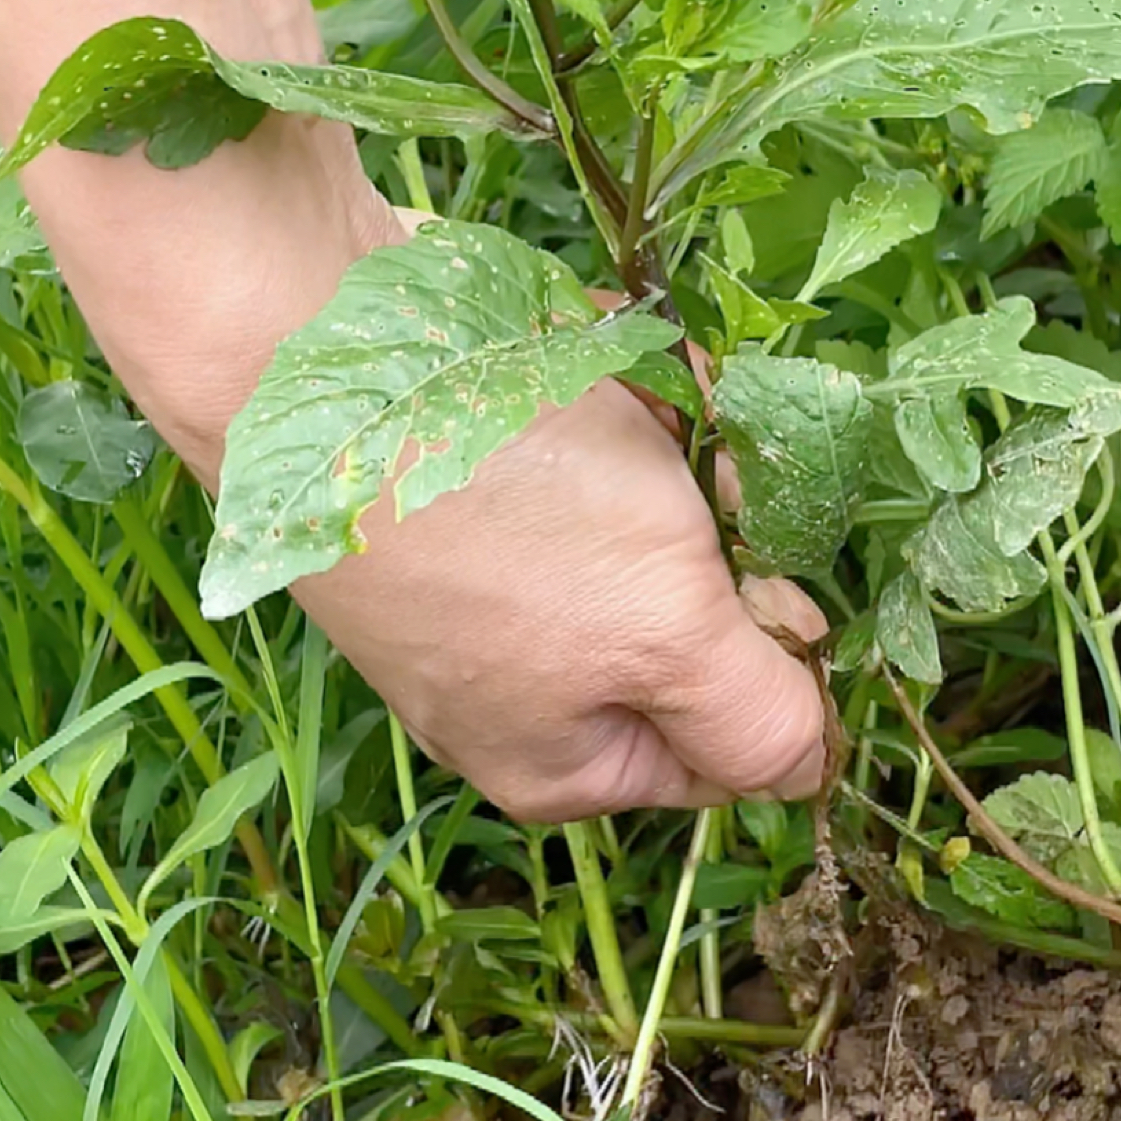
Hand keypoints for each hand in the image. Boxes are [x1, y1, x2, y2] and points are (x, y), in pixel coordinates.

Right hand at [27, 120, 827, 819]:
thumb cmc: (496, 507)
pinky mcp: (479, 469)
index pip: (739, 745)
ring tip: (632, 400)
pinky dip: (614, 393)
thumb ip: (757, 717)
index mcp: (565, 761)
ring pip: (662, 511)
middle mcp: (526, 683)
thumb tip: (813, 772)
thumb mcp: (668, 630)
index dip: (780, 652)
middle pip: (703, 612)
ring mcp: (496, 572)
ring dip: (676, 441)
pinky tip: (587, 360)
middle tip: (696, 467)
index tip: (769, 569)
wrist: (307, 348)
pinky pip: (600, 438)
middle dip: (720, 521)